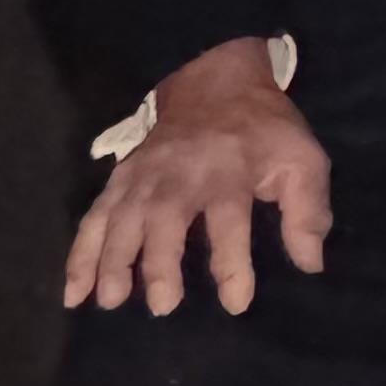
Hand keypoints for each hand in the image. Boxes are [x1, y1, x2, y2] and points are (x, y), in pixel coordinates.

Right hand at [62, 38, 330, 316]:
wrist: (215, 80)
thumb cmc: (263, 130)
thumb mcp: (302, 159)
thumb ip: (308, 211)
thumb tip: (310, 264)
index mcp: (229, 172)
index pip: (229, 220)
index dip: (232, 262)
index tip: (235, 302)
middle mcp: (180, 175)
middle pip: (164, 219)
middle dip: (160, 262)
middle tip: (162, 306)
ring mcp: (143, 177)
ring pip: (121, 219)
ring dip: (112, 260)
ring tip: (111, 300)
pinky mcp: (120, 180)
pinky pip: (94, 218)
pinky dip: (80, 254)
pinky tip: (75, 292)